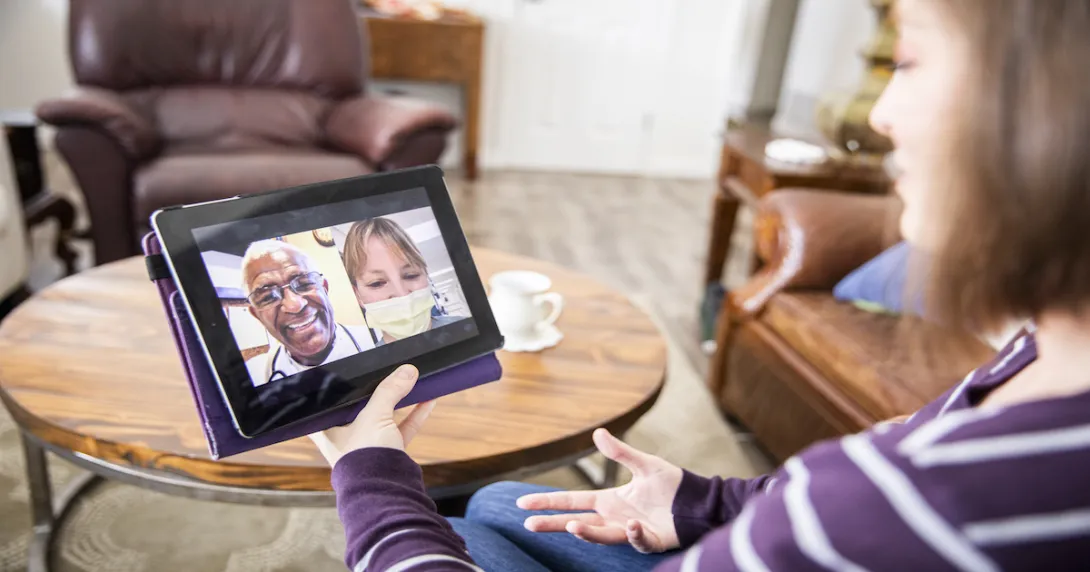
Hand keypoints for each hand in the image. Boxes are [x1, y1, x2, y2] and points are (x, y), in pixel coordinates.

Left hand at [309, 364, 435, 466]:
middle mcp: (344, 436)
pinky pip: (401, 428)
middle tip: (386, 371)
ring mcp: (368, 444)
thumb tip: (408, 370)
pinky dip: (414, 414)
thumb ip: (389, 391)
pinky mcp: (388, 452)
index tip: (346, 370)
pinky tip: (428, 400)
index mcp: (327, 429)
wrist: (384, 492)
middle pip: (359, 406)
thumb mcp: (373, 416)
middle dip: (375, 389)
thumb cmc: (364, 457)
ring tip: (411, 380)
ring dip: (399, 399)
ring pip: (383, 416)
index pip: (326, 401)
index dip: (335, 385)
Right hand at [517, 428, 682, 552]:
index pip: (571, 501)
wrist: (699, 503)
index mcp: (610, 500)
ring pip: (602, 535)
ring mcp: (630, 531)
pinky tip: (632, 526)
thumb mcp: (645, 464)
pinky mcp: (649, 541)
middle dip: (553, 524)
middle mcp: (615, 517)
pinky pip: (638, 541)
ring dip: (587, 533)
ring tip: (572, 526)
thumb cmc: (673, 486)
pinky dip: (634, 535)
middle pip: (576, 522)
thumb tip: (597, 433)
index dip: (548, 502)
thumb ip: (621, 452)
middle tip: (529, 525)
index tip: (523, 504)